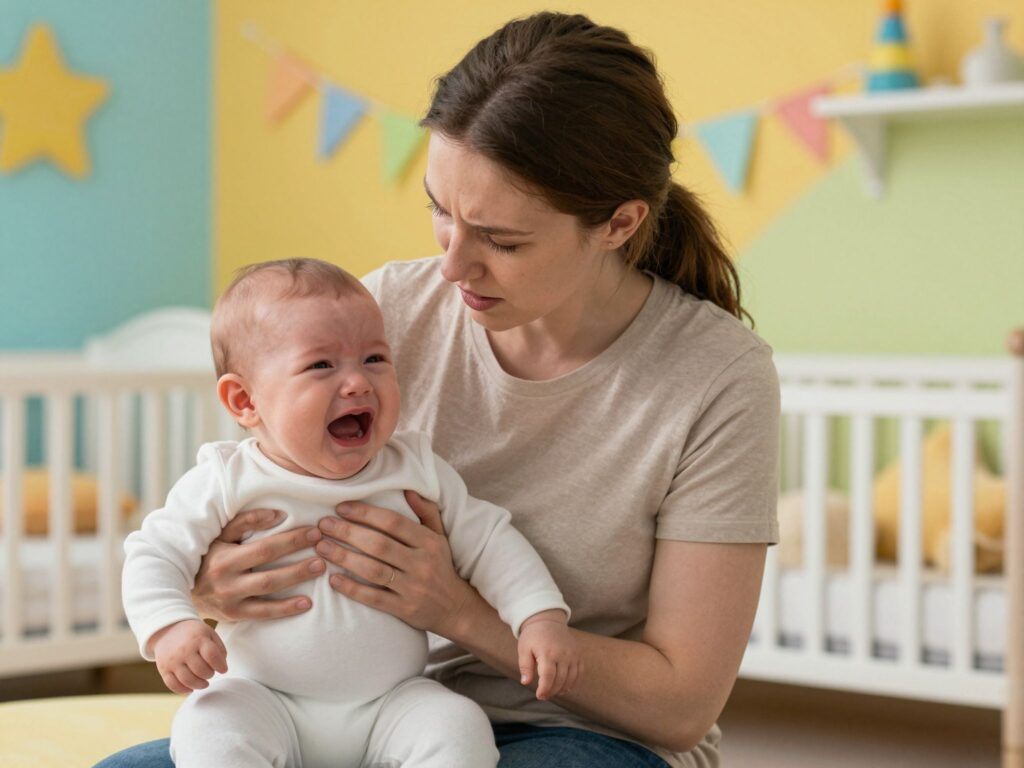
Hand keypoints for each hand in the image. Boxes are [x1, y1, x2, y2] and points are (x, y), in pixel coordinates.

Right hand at [151, 619, 227, 693]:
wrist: (168, 630)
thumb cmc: (194, 634)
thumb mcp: (209, 633)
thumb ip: (219, 649)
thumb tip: (222, 667)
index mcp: (198, 639)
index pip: (212, 656)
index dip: (220, 666)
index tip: (223, 669)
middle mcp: (184, 650)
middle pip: (201, 670)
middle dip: (210, 675)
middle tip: (211, 673)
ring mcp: (172, 660)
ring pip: (188, 680)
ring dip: (199, 685)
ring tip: (204, 682)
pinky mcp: (163, 669)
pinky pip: (173, 685)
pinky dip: (184, 690)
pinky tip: (191, 688)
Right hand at [192, 508, 325, 621]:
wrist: (181, 589)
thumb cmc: (208, 555)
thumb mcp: (220, 535)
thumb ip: (246, 522)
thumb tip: (278, 515)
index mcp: (223, 557)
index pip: (263, 547)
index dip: (290, 540)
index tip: (314, 531)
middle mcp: (226, 580)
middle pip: (269, 570)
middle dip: (299, 560)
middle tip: (324, 550)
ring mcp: (230, 600)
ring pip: (268, 592)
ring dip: (296, 580)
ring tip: (321, 570)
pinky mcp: (234, 615)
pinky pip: (263, 613)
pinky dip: (286, 609)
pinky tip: (307, 603)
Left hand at [316, 491, 474, 635]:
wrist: (456, 609)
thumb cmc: (441, 567)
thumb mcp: (440, 537)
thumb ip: (426, 512)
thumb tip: (408, 489)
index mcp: (429, 542)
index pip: (393, 523)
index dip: (365, 513)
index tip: (341, 507)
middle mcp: (421, 563)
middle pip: (379, 545)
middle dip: (347, 533)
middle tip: (323, 525)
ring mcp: (413, 588)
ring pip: (373, 570)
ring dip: (344, 558)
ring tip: (321, 547)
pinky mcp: (404, 609)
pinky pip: (374, 598)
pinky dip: (352, 589)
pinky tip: (333, 579)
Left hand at [518, 610, 580, 700]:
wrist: (548, 620)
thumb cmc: (533, 637)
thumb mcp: (524, 649)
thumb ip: (525, 666)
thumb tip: (526, 682)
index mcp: (547, 652)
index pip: (548, 676)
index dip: (544, 689)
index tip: (539, 695)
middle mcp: (562, 654)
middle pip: (560, 680)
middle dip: (552, 691)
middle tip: (544, 696)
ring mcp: (572, 654)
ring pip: (571, 678)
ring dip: (562, 689)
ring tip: (553, 692)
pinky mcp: (578, 654)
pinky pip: (579, 672)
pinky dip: (574, 682)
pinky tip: (565, 687)